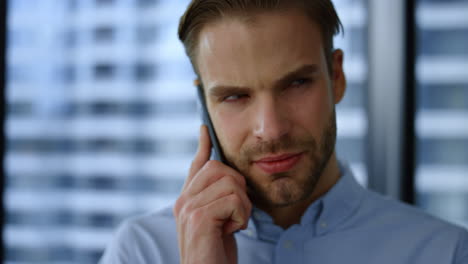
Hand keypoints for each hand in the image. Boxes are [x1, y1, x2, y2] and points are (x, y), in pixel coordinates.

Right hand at [173, 125, 251, 263]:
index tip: (205, 129)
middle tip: (236, 211)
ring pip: (230, 182)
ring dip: (242, 205)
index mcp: (187, 200)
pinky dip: (242, 215)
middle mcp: (184, 201)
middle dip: (238, 185)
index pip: (196, 165)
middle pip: (218, 167)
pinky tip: (232, 230)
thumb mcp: (218, 222)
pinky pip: (233, 199)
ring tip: (234, 224)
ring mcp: (189, 208)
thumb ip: (218, 200)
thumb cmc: (215, 254)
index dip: (203, 146)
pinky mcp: (198, 218)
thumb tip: (229, 178)